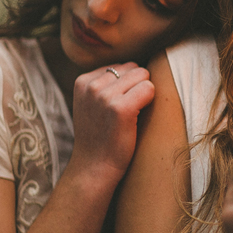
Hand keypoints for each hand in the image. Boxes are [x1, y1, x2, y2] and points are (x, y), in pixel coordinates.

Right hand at [69, 62, 153, 178]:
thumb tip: (136, 66)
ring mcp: (105, 96)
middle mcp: (91, 85)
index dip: (127, 85)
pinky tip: (139, 117)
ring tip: (132, 115)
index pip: (121, 65)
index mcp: (82, 81)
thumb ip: (106, 83)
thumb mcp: (92, 103)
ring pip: (143, 75)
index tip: (117, 106)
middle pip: (133, 67)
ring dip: (144, 94)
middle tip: (129, 110)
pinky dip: (150, 101)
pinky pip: (149, 88)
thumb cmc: (100, 135)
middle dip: (137, 85)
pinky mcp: (121, 108)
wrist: (95, 167)